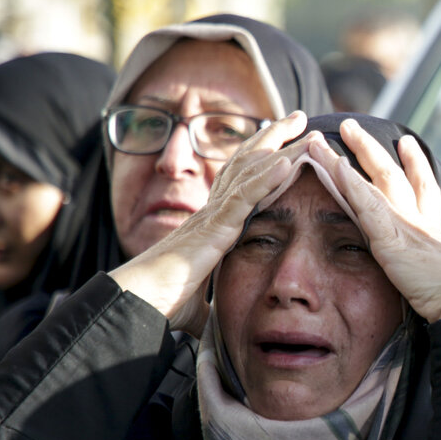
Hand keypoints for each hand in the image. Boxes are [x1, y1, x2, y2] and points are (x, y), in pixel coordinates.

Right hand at [110, 111, 308, 335]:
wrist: (135, 308)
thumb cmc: (160, 306)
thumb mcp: (200, 305)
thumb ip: (214, 306)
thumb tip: (225, 322)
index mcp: (212, 226)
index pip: (243, 183)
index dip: (265, 161)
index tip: (288, 145)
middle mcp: (212, 213)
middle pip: (247, 163)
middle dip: (274, 137)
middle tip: (300, 116)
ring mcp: (211, 218)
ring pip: (250, 172)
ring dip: (279, 147)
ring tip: (305, 126)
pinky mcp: (212, 230)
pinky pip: (244, 197)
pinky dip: (267, 177)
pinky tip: (288, 161)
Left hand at [309, 118, 440, 321]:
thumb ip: (433, 272)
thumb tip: (434, 284)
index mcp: (432, 230)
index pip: (423, 189)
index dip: (415, 164)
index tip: (408, 143)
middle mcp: (419, 219)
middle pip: (395, 173)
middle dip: (374, 148)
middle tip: (353, 126)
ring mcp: (404, 224)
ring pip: (375, 179)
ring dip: (353, 154)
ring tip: (333, 133)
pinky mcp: (390, 237)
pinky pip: (366, 202)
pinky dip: (351, 182)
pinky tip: (335, 164)